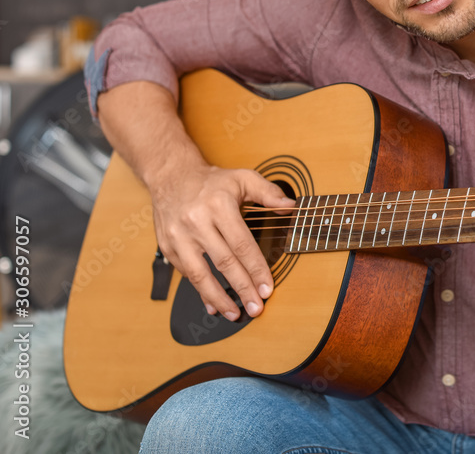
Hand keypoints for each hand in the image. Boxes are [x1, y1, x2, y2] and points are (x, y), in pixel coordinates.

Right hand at [149, 164, 294, 320]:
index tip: (267, 287)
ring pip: (200, 274)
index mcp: (218, 205)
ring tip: (235, 314)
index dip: (256, 268)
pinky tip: (213, 304)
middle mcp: (196, 222)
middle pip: (224, 262)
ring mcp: (179, 236)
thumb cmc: (211, 181)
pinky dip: (201, 292)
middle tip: (256, 307)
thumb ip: (268, 192)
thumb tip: (290, 206)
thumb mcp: (242, 178)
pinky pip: (186, 275)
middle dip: (242, 289)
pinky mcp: (168, 247)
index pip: (242, 243)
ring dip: (218, 298)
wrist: (170, 176)